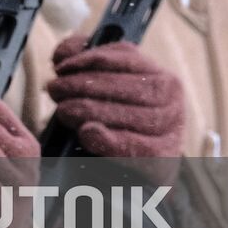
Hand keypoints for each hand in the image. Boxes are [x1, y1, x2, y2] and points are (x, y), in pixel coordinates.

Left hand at [47, 35, 184, 158]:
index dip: (90, 58)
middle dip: (86, 85)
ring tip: (63, 110)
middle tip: (55, 90)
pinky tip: (87, 133)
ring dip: (93, 110)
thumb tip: (63, 54)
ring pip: (136, 115)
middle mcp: (172, 99)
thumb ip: (80, 62)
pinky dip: (111, 140)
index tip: (60, 67)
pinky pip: (139, 148)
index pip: (126, 57)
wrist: (121, 172)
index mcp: (159, 74)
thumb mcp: (99, 88)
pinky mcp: (164, 159)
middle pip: (130, 86)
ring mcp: (172, 130)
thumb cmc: (108, 119)